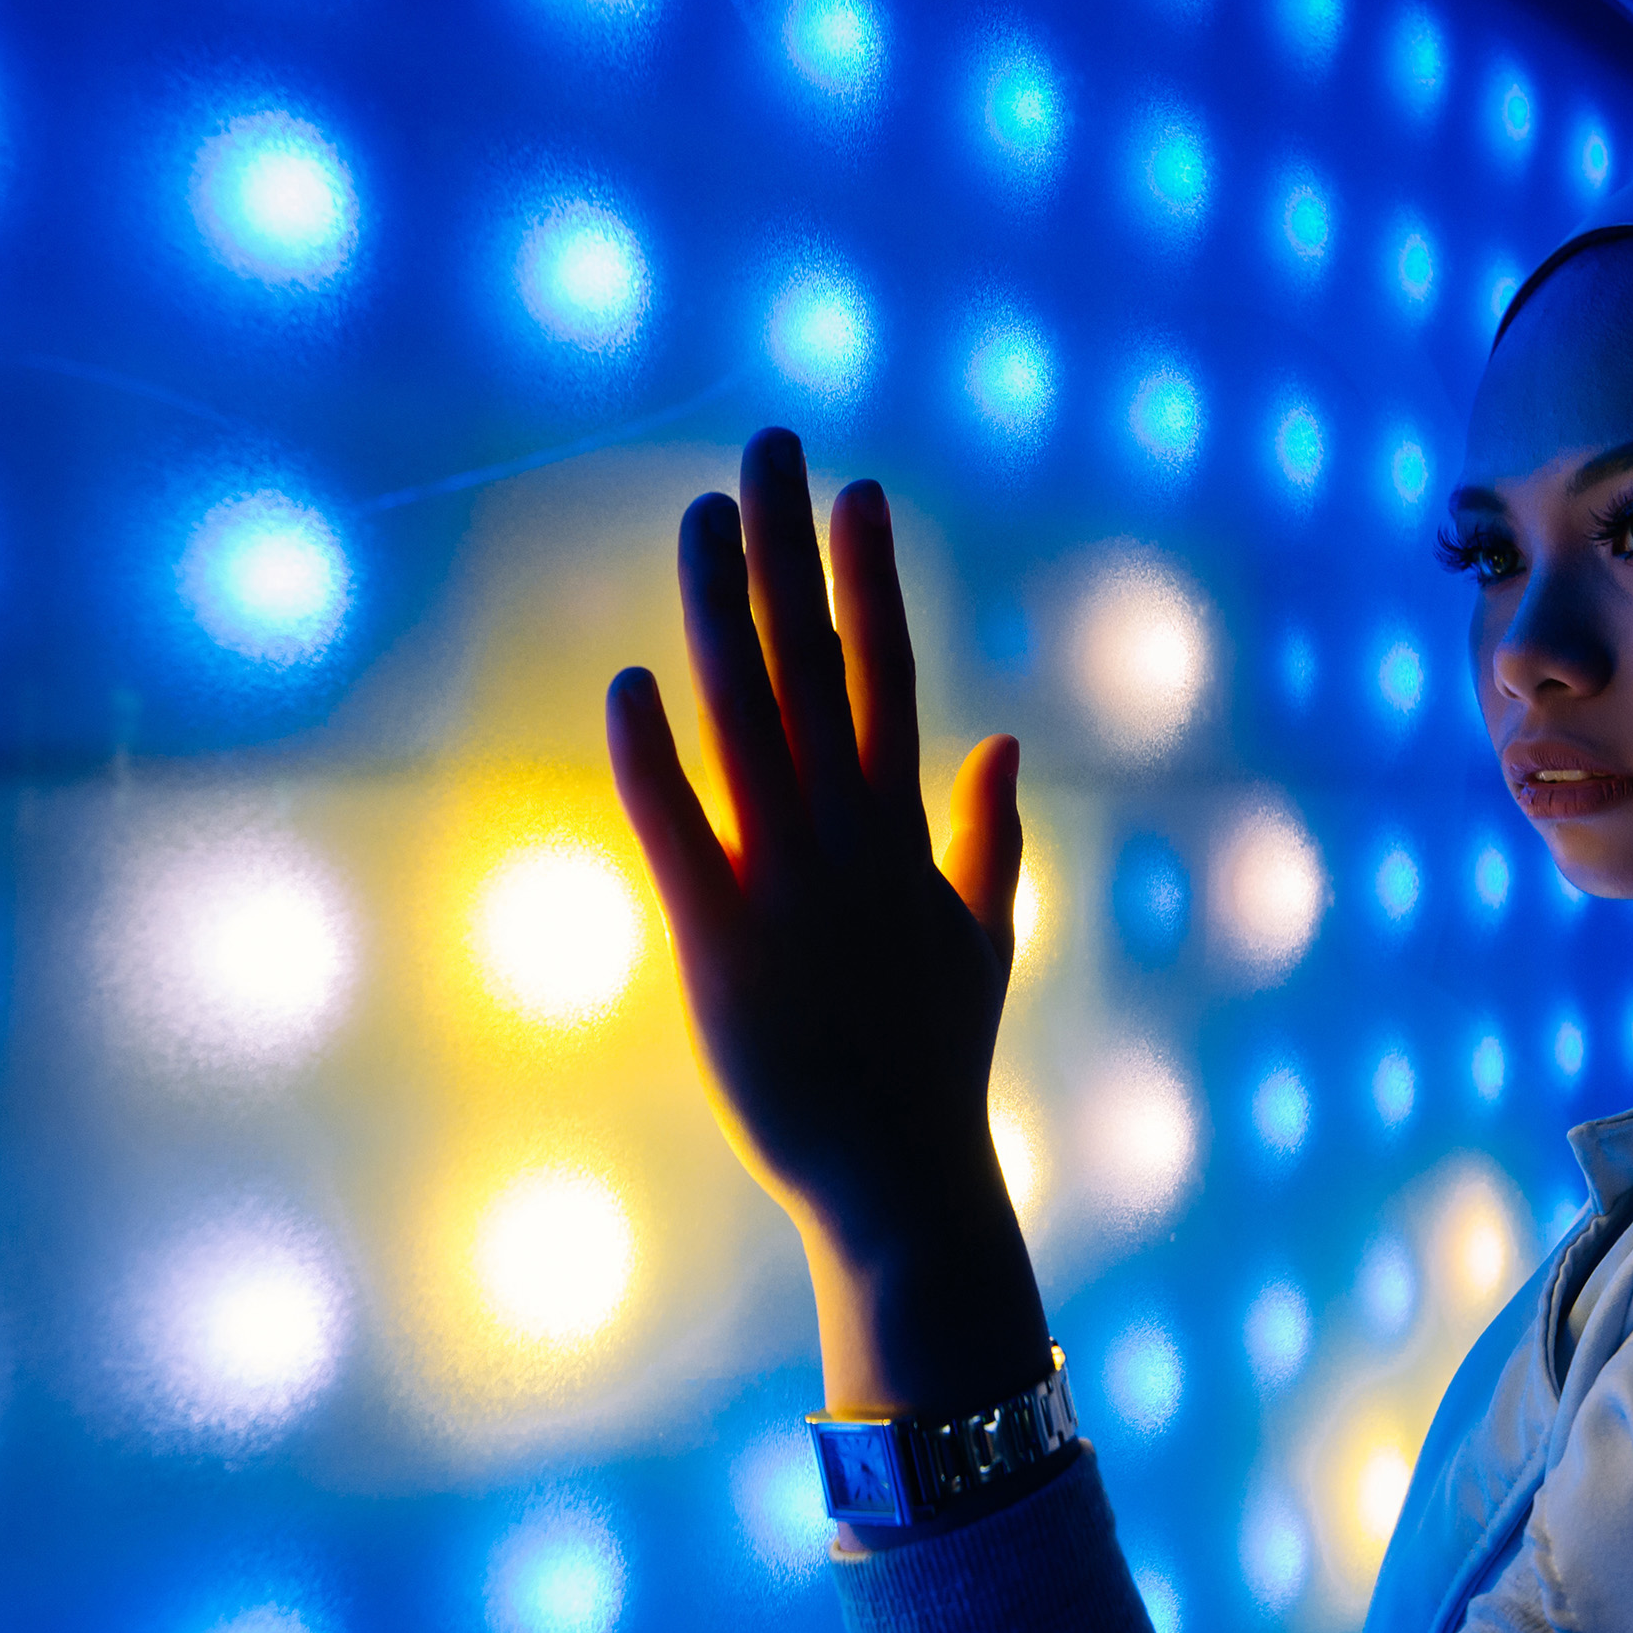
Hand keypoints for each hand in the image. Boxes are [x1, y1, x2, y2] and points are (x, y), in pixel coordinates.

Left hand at [604, 427, 1049, 1418]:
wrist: (903, 1182)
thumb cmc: (936, 1069)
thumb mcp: (985, 940)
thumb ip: (990, 837)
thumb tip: (1000, 743)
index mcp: (904, 834)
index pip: (889, 675)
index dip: (870, 580)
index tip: (859, 490)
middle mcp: (849, 840)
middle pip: (815, 666)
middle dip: (792, 553)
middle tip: (769, 449)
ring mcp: (786, 887)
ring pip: (751, 722)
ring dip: (725, 614)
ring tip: (703, 519)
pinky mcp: (722, 946)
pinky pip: (682, 833)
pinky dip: (656, 760)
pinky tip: (632, 683)